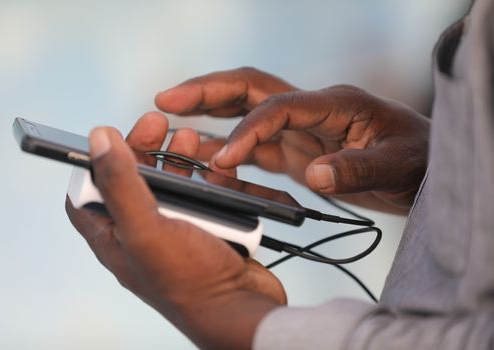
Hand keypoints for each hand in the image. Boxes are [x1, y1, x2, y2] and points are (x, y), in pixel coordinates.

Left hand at [65, 113, 285, 349]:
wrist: (241, 309)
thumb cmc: (191, 280)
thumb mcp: (146, 228)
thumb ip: (120, 183)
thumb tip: (98, 140)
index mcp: (114, 238)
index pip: (87, 194)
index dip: (93, 164)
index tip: (108, 139)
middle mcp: (140, 234)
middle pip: (132, 181)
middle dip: (142, 148)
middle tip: (155, 123)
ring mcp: (174, 231)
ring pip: (169, 184)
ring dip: (177, 158)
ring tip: (189, 138)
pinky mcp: (203, 230)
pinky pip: (200, 196)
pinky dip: (206, 178)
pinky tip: (215, 167)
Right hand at [156, 68, 429, 213]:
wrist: (422, 169)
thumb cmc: (414, 160)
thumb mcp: (393, 164)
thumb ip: (354, 169)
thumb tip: (314, 174)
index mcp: (332, 104)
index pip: (277, 107)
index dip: (246, 131)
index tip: (224, 161)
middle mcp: (310, 110)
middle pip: (250, 88)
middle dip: (207, 91)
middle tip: (166, 99)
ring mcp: (300, 130)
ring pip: (245, 112)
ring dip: (209, 114)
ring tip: (170, 122)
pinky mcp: (297, 151)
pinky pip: (256, 146)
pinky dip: (229, 149)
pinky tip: (206, 158)